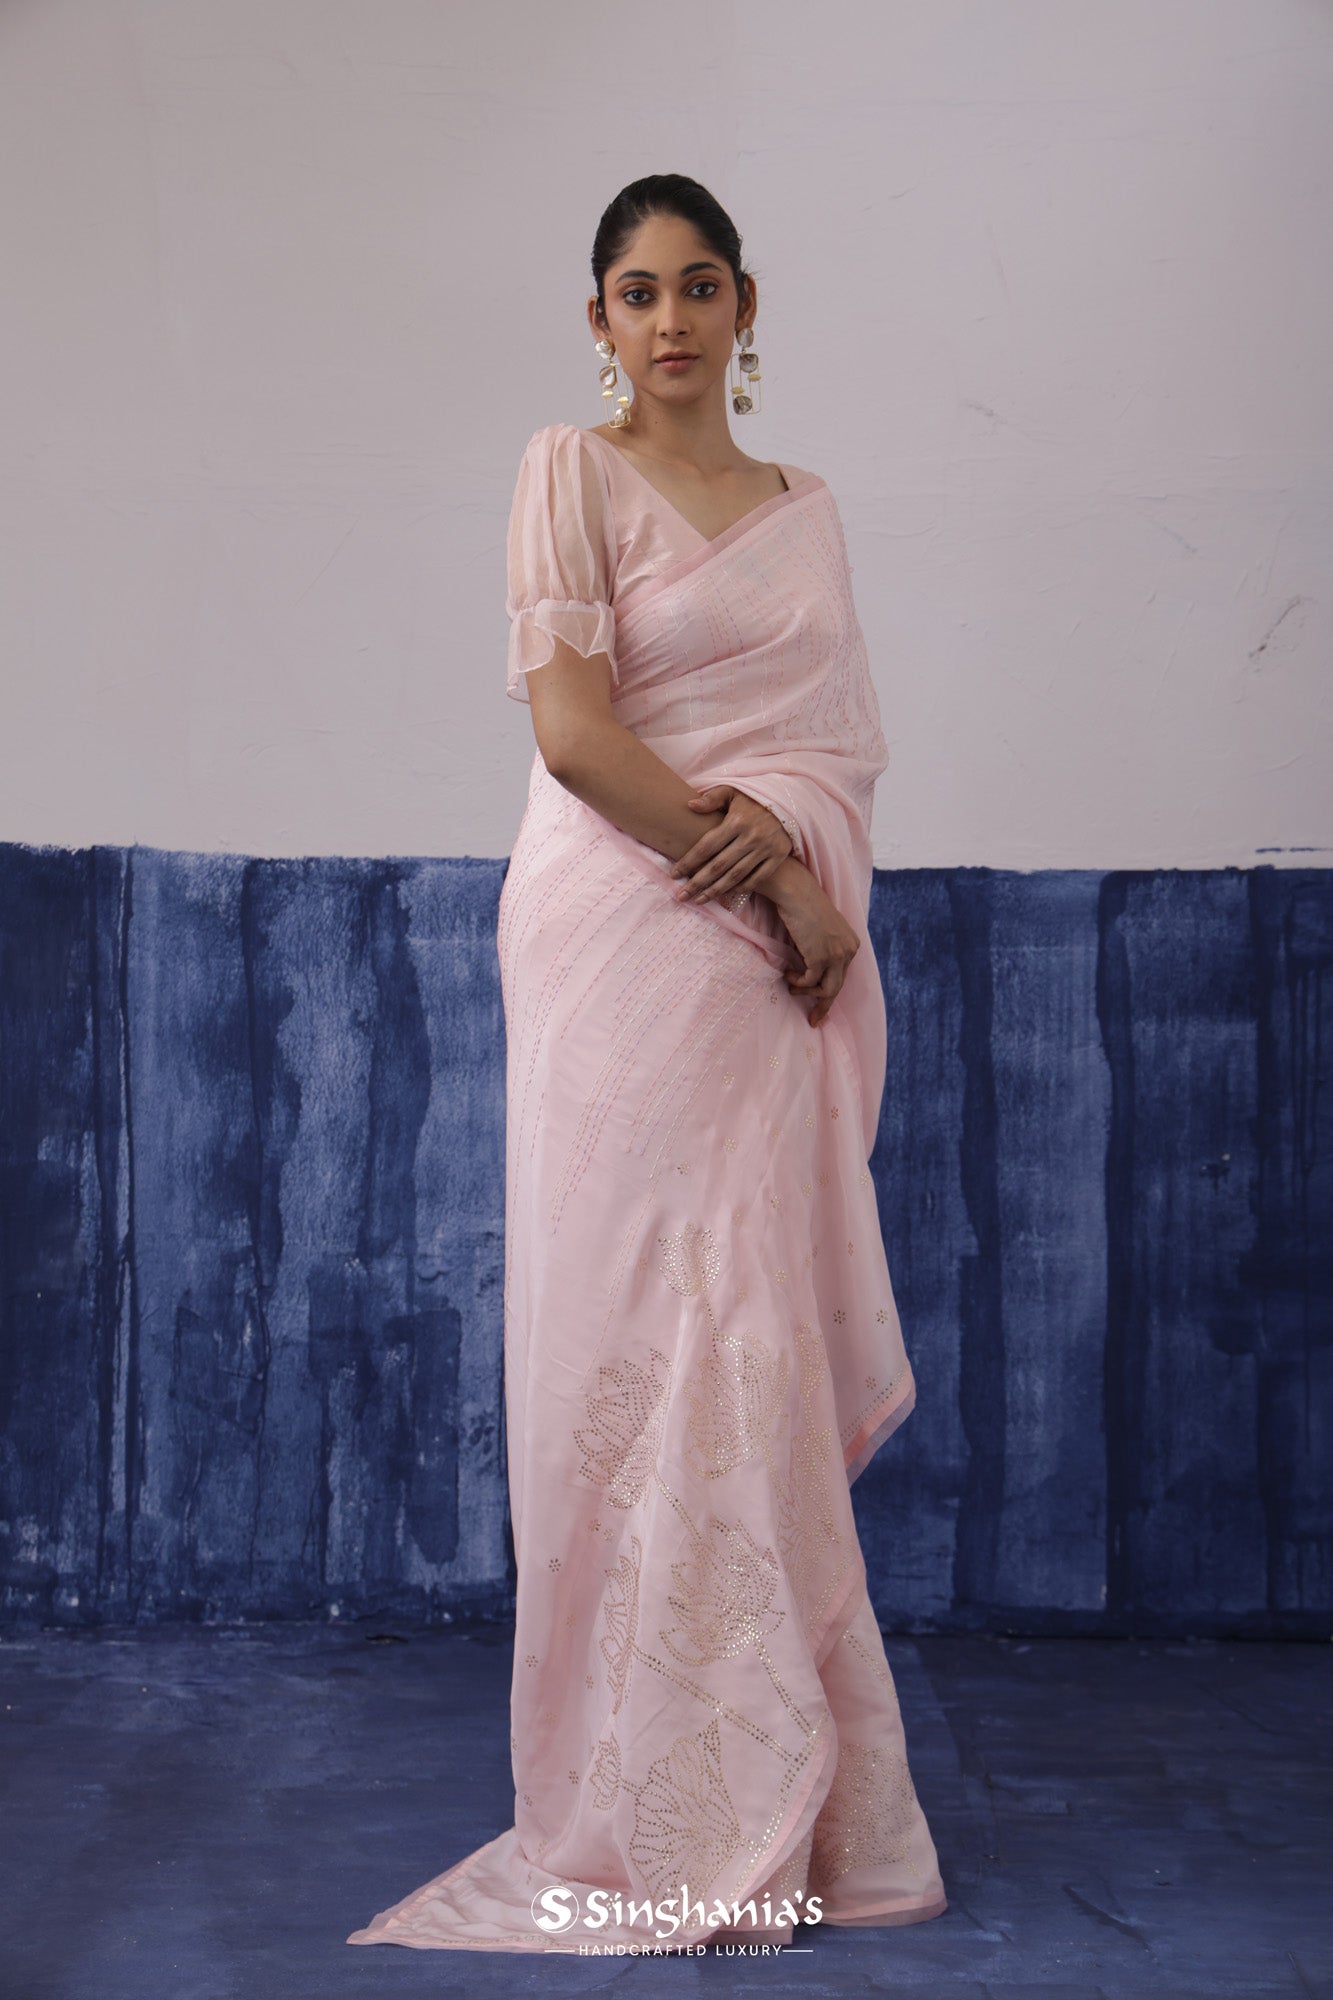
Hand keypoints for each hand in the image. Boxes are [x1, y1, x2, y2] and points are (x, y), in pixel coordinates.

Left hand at [668, 785, 793, 902]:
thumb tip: (690, 805)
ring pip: (736, 876)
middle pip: (718, 866)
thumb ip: (712, 798)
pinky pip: (757, 878)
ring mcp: (765, 849)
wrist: (790, 802)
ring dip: (715, 890)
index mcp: (736, 821)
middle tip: (681, 896)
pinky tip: (725, 893)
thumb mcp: (734, 791)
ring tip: (699, 900)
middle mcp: (751, 837)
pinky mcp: (778, 857)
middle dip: (697, 883)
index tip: (673, 874)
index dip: (688, 862)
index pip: (707, 846)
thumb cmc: (755, 798)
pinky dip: (741, 888)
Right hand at [768, 863, 861, 1027]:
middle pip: (837, 987)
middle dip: (824, 1005)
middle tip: (812, 1019)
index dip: (830, 994)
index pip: (842, 976)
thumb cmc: (801, 908)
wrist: (796, 892)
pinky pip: (809, 981)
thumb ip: (823, 949)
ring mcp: (837, 954)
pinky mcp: (821, 956)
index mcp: (851, 944)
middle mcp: (849, 950)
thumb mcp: (819, 931)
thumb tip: (812, 974)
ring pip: (826, 989)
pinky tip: (787, 974)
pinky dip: (797, 982)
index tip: (820, 1011)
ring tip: (791, 985)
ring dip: (806, 992)